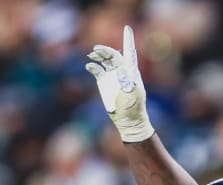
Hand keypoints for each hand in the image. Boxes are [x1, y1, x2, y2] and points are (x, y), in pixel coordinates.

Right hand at [86, 25, 154, 142]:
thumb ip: (128, 83)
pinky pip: (97, 70)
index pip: (129, 51)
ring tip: (92, 55)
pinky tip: (89, 66)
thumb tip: (121, 70)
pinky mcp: (104, 82)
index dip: (128, 39)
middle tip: (97, 49)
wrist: (128, 120)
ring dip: (98, 55)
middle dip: (106, 50)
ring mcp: (112, 76)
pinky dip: (92, 66)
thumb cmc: (133, 108)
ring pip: (104, 60)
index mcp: (131, 71)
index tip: (127, 27)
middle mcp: (121, 70)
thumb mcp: (132, 95)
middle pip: (113, 54)